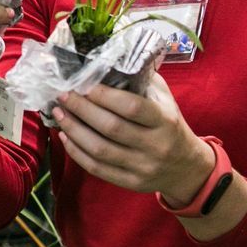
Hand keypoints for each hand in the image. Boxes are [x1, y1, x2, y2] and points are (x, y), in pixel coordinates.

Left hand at [50, 72, 212, 201]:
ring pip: (100, 150)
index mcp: (165, 121)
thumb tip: (107, 63)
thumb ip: (141, 81)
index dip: (105, 96)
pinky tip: (65, 137)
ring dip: (74, 130)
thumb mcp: (165, 100)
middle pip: (111, 128)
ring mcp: (142, 167)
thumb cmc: (170, 125)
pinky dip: (77, 152)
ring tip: (59, 113)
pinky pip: (97, 169)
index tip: (84, 84)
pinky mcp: (131, 183)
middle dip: (82, 109)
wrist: (187, 167)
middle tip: (64, 95)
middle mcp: (155, 146)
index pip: (132, 107)